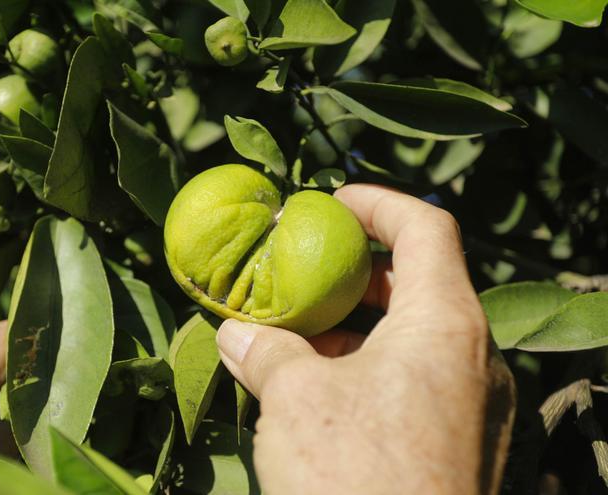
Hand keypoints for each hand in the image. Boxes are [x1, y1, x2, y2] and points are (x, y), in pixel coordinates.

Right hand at [216, 185, 514, 494]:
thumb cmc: (356, 476)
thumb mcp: (295, 399)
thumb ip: (266, 351)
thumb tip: (236, 334)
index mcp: (445, 325)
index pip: (427, 229)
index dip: (378, 202)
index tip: (330, 201)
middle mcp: (473, 360)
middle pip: (421, 284)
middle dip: (357, 272)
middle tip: (303, 270)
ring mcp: (471, 408)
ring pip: (414, 341)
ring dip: (355, 330)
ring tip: (295, 336)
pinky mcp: (458, 449)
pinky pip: (415, 387)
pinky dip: (367, 373)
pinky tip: (315, 392)